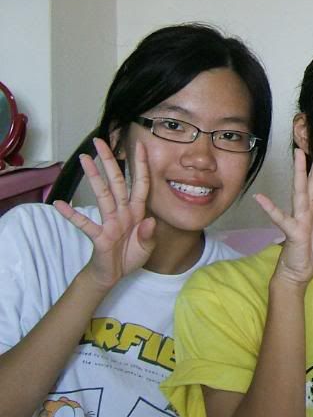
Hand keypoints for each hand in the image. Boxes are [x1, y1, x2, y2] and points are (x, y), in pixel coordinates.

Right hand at [53, 138, 156, 290]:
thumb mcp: (147, 247)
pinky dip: (72, 214)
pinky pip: (84, 223)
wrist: (114, 275)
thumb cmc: (130, 256)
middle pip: (117, 182)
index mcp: (137, 212)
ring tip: (83, 159)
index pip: (141, 184)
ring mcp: (109, 222)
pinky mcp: (98, 236)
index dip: (142, 166)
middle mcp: (123, 212)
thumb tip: (149, 221)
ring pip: (102, 196)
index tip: (141, 146)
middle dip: (110, 162)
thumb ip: (149, 235)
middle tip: (100, 142)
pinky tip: (59, 203)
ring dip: (94, 178)